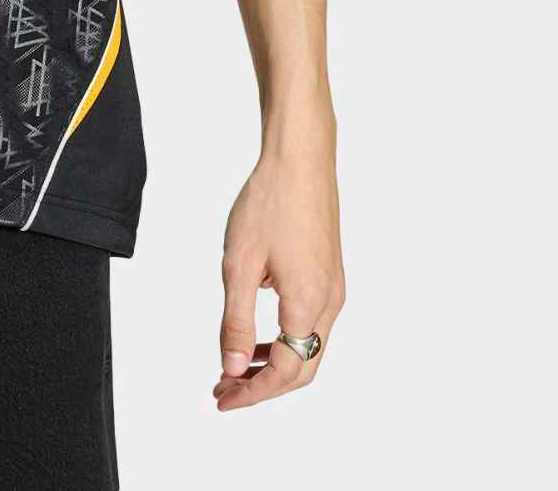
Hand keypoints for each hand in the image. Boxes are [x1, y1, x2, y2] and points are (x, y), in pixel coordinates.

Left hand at [214, 139, 345, 409]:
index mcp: (308, 304)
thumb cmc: (270, 201)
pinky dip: (285, 338)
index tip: (223, 398)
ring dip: (274, 363)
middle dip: (263, 385)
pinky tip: (258, 331)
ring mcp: (334, 288)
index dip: (252, 392)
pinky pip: (311, 322)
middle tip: (225, 389)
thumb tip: (233, 367)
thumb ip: (237, 320)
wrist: (300, 158)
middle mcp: (330, 302)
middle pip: (302, 367)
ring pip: (309, 346)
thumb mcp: (239, 264)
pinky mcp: (330, 273)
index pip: (285, 371)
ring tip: (236, 365)